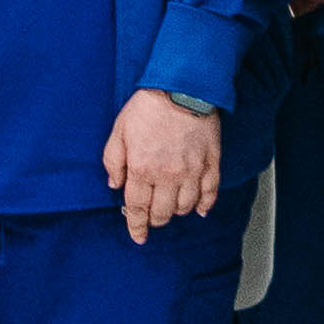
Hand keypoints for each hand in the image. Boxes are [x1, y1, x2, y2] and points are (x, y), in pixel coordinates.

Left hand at [104, 84, 222, 241]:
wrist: (182, 87)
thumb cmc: (148, 107)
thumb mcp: (118, 132)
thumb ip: (113, 162)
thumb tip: (115, 185)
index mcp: (142, 170)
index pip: (137, 208)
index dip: (136, 226)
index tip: (137, 236)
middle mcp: (168, 176)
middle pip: (162, 212)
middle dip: (154, 220)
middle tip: (151, 218)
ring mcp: (192, 171)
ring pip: (185, 206)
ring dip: (176, 212)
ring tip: (171, 208)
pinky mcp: (210, 163)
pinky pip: (210, 192)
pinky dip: (204, 205)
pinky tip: (199, 210)